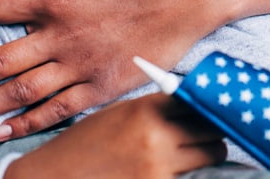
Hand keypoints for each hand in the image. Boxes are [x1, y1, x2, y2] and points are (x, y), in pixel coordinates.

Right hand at [4, 93, 225, 178]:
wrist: (54, 178)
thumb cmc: (84, 144)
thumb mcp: (118, 113)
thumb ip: (153, 108)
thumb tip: (190, 102)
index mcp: (145, 109)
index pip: (195, 98)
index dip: (206, 100)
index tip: (212, 102)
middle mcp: (156, 136)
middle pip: (211, 128)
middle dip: (214, 128)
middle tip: (210, 128)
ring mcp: (159, 168)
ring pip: (211, 155)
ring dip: (210, 152)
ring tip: (198, 149)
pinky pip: (191, 177)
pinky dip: (191, 172)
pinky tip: (176, 166)